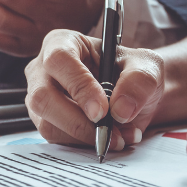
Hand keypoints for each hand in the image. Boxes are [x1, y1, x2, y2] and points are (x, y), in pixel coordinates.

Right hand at [24, 29, 163, 148]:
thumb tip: (120, 110)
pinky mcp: (45, 121)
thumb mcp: (147, 66)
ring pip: (47, 124)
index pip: (59, 60)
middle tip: (108, 132)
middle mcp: (42, 69)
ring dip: (85, 136)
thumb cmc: (131, 71)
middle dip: (77, 121)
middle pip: (43, 97)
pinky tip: (107, 137)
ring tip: (118, 136)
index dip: (79, 86)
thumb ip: (139, 81)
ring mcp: (39, 97)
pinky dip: (84, 144)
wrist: (131, 95)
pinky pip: (56, 139)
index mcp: (62, 42)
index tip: (102, 110)